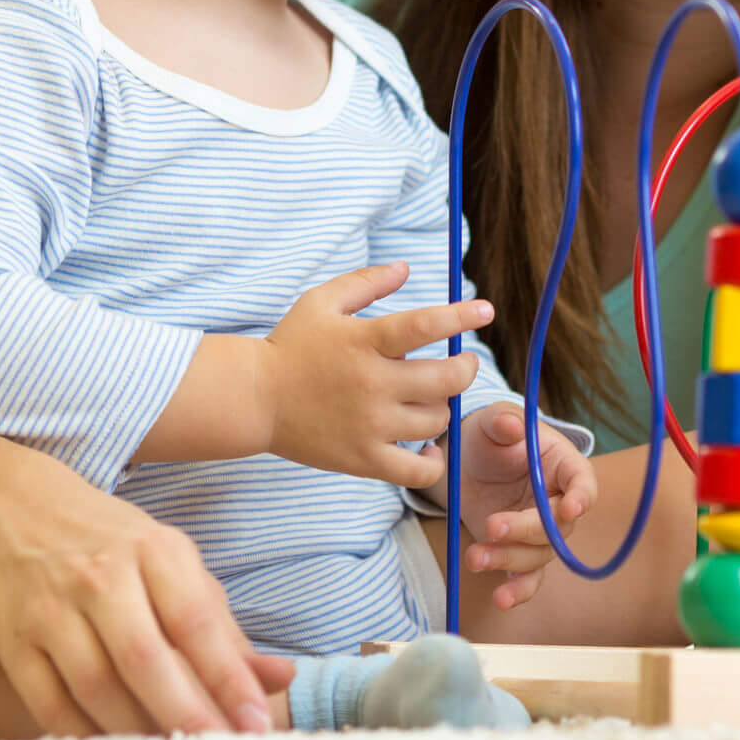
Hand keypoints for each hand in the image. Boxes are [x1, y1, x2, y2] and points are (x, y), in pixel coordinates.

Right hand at [0, 435, 296, 735]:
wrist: (3, 504)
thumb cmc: (104, 539)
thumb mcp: (167, 561)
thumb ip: (220, 623)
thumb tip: (280, 677)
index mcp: (152, 549)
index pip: (196, 621)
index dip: (228, 678)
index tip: (255, 725)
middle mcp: (101, 576)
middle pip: (146, 660)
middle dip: (188, 716)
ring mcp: (52, 608)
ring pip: (98, 688)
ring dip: (139, 733)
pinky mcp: (14, 640)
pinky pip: (52, 703)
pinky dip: (86, 735)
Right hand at [263, 262, 488, 489]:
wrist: (254, 399)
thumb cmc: (290, 345)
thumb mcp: (321, 302)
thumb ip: (365, 282)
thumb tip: (405, 268)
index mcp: (364, 341)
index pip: (425, 325)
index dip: (460, 316)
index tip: (485, 310)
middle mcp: (372, 383)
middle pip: (446, 378)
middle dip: (465, 367)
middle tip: (462, 362)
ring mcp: (369, 425)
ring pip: (436, 419)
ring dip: (443, 406)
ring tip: (430, 398)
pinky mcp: (363, 459)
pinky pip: (416, 471)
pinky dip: (432, 462)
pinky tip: (428, 448)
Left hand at [428, 403, 595, 611]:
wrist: (468, 462)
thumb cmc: (490, 436)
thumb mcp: (492, 422)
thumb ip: (501, 422)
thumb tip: (510, 425)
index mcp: (564, 466)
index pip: (583, 483)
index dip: (581, 496)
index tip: (570, 508)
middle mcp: (559, 504)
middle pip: (557, 526)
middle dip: (526, 530)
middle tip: (493, 527)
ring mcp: (539, 532)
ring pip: (537, 555)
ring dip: (508, 559)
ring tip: (475, 556)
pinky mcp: (518, 552)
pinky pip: (526, 577)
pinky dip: (516, 591)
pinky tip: (501, 599)